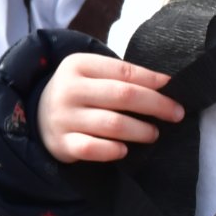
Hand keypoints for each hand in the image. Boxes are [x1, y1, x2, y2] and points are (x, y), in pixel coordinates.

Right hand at [38, 53, 183, 162]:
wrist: (39, 115)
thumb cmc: (81, 93)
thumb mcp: (92, 75)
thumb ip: (121, 77)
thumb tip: (165, 84)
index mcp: (77, 65)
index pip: (122, 71)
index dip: (151, 80)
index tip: (173, 87)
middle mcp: (68, 89)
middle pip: (122, 95)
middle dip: (156, 105)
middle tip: (176, 114)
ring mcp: (63, 117)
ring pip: (113, 124)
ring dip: (141, 130)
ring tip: (153, 133)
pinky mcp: (62, 143)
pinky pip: (93, 149)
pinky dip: (113, 150)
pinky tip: (124, 150)